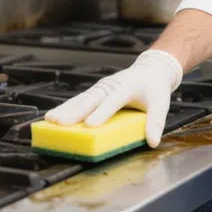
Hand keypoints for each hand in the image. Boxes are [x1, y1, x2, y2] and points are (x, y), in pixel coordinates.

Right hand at [43, 50, 182, 146]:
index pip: (113, 101)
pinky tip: (54, 117)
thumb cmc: (154, 88)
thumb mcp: (161, 104)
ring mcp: (100, 87)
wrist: (151, 69)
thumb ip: (156, 123)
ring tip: (50, 120)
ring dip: (65, 109)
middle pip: (90, 99)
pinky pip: (79, 100)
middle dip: (74, 111)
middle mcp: (110, 86)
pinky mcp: (95, 91)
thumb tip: (153, 142)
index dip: (102, 112)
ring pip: (80, 99)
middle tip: (59, 123)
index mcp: (126, 87)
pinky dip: (66, 108)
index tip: (90, 125)